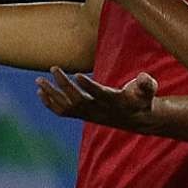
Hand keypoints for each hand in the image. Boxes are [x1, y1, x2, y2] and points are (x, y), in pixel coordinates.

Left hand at [36, 67, 156, 129]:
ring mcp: (89, 114)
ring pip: (66, 107)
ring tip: (39, 80)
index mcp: (114, 102)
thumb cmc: (142, 99)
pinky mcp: (83, 115)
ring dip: (52, 94)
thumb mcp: (149, 90)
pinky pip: (63, 112)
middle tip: (53, 68)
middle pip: (78, 100)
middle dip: (64, 85)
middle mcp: (99, 111)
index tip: (77, 74)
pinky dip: (50, 103)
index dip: (89, 86)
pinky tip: (41, 92)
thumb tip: (144, 77)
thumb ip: (147, 84)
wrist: (137, 119)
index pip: (99, 95)